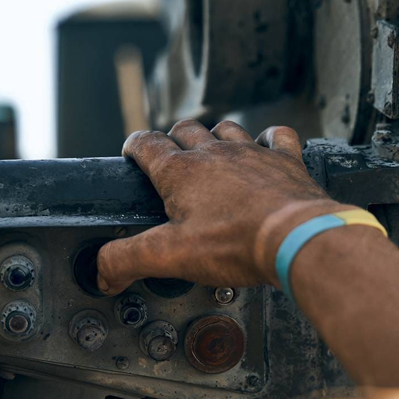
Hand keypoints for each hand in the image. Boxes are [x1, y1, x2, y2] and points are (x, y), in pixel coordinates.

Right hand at [97, 119, 353, 295]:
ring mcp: (252, 153)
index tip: (132, 152)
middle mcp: (215, 153)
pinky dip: (268, 139)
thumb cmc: (236, 244)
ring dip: (215, 136)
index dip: (134, 147)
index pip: (147, 144)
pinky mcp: (284, 160)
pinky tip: (265, 146)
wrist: (296, 238)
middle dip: (172, 139)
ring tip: (211, 150)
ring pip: (226, 129)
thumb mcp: (170, 256)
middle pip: (185, 130)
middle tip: (170, 156)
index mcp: (182, 171)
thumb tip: (102, 270)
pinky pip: (276, 136)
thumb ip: (127, 259)